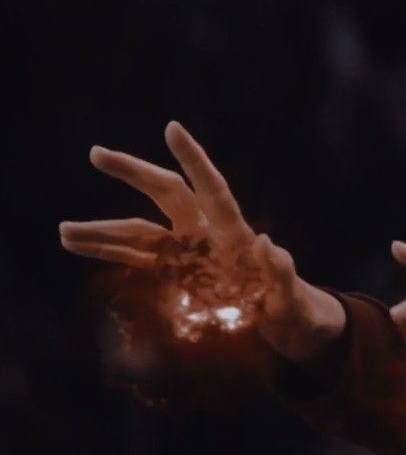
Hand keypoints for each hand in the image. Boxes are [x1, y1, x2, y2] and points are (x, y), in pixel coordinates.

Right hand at [59, 122, 344, 361]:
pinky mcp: (174, 274)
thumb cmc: (293, 308)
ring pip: (139, 232)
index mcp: (236, 233)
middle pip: (166, 194)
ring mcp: (186, 252)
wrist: (283, 326)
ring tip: (63, 232)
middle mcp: (206, 234)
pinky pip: (136, 260)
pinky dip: (107, 254)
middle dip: (133, 173)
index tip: (172, 128)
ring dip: (102, 230)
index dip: (195, 159)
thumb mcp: (292, 297)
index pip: (213, 188)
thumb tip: (266, 240)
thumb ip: (281, 272)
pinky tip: (77, 247)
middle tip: (96, 154)